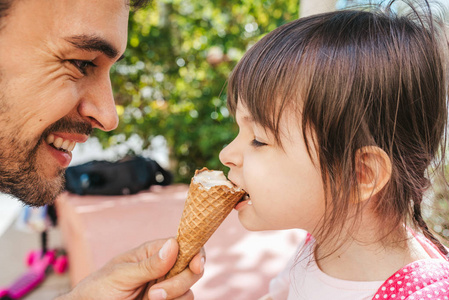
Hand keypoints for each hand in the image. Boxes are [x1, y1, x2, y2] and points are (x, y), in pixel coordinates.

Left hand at [56, 238, 204, 299]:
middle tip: (154, 293)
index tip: (196, 265)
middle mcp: (164, 268)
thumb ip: (149, 264)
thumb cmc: (98, 289)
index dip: (195, 252)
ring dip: (174, 296)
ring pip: (189, 289)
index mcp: (153, 252)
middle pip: (192, 268)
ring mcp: (166, 287)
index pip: (184, 245)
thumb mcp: (121, 275)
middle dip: (180, 281)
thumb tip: (174, 245)